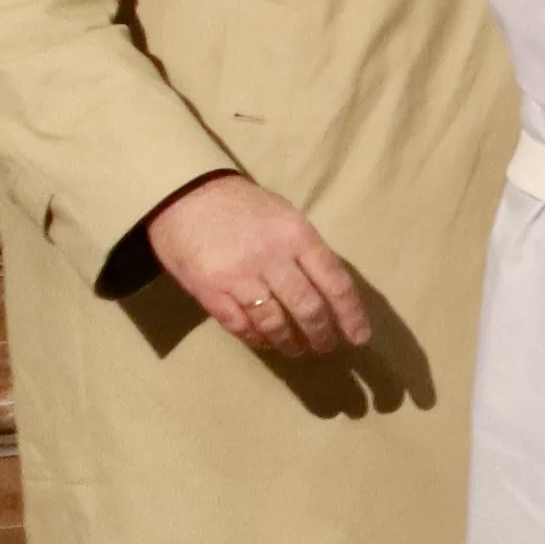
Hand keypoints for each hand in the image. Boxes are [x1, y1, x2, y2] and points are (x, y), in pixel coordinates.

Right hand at [145, 173, 371, 360]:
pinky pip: (239, 325)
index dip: (350, 315)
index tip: (359, 337)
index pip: (335, 283)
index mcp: (299, 236)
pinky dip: (255, 338)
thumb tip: (330, 290)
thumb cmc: (243, 207)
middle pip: (308, 307)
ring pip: (275, 322)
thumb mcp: (286, 217)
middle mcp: (273, 258)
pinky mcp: (210, 290)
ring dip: (289, 341)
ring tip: (295, 349)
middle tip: (325, 347)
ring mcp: (240, 275)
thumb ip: (306, 251)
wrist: (184, 195)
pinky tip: (263, 342)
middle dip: (321, 334)